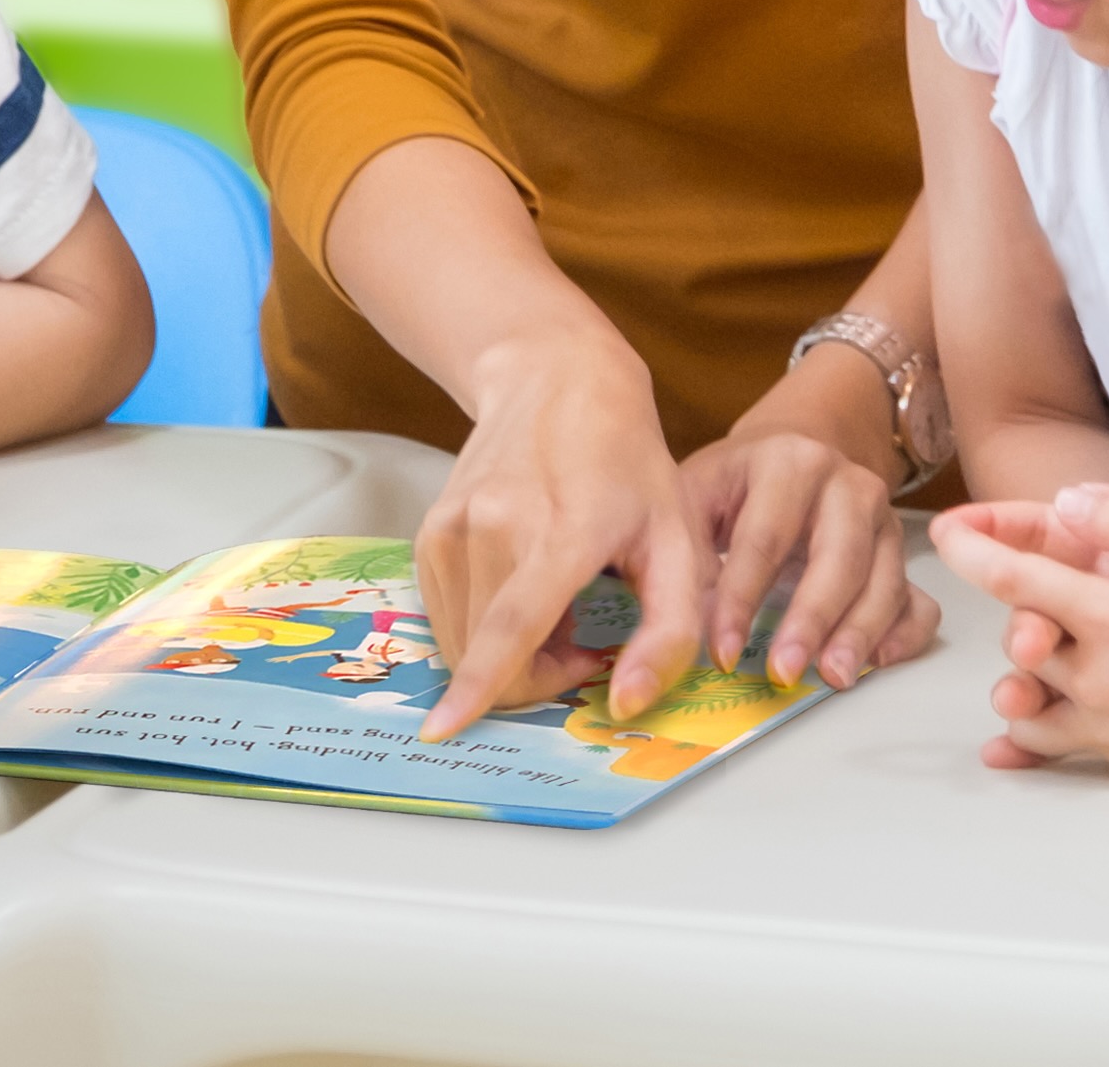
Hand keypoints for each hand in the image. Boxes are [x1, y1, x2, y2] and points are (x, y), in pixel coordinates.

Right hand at [410, 335, 701, 740]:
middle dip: (538, 677)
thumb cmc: (628, 462)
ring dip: (510, 654)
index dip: (479, 686)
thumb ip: (668, 632)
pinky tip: (524, 593)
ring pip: (463, 640)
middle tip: (587, 644)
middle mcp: (494, 527)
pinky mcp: (431, 530)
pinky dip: (484, 629)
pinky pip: (447, 613)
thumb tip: (625, 704)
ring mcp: (453, 526)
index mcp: (564, 532)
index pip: (511, 625)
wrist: (556, 379)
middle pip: (488, 653)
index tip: (444, 729)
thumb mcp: (678, 542)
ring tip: (558, 610)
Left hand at [683, 358, 940, 690]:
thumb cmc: (737, 484)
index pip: (765, 537)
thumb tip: (684, 627)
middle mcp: (848, 484)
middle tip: (785, 671)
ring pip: (884, 580)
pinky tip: (879, 660)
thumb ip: (690, 550)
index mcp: (789, 461)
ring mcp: (883, 519)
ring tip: (832, 677)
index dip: (742, 599)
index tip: (721, 652)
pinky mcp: (900, 553)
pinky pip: (919, 597)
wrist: (791, 452)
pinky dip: (905, 631)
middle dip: (812, 619)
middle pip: (839, 557)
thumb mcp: (699, 492)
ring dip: (859, 634)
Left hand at [934, 485, 1108, 791]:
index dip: (972, 549)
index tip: (944, 531)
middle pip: (1021, 648)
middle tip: (1026, 603)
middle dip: (1016, 621)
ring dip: (1021, 686)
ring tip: (1026, 665)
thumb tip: (1068, 504)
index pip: (1017, 580)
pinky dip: (1042, 739)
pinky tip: (1017, 743)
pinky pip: (1071, 751)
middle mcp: (1100, 682)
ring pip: (1031, 712)